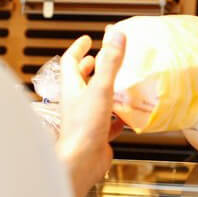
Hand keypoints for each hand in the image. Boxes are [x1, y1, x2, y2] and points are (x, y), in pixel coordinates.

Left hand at [57, 28, 125, 196]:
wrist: (82, 161)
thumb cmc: (85, 127)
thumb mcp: (100, 88)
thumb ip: (110, 62)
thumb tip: (116, 35)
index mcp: (73, 88)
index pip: (71, 61)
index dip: (79, 48)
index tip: (87, 39)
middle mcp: (77, 102)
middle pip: (81, 80)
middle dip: (90, 67)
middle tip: (100, 58)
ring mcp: (87, 118)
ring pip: (95, 99)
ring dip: (105, 89)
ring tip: (119, 82)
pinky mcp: (98, 134)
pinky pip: (108, 121)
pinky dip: (117, 116)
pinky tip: (126, 115)